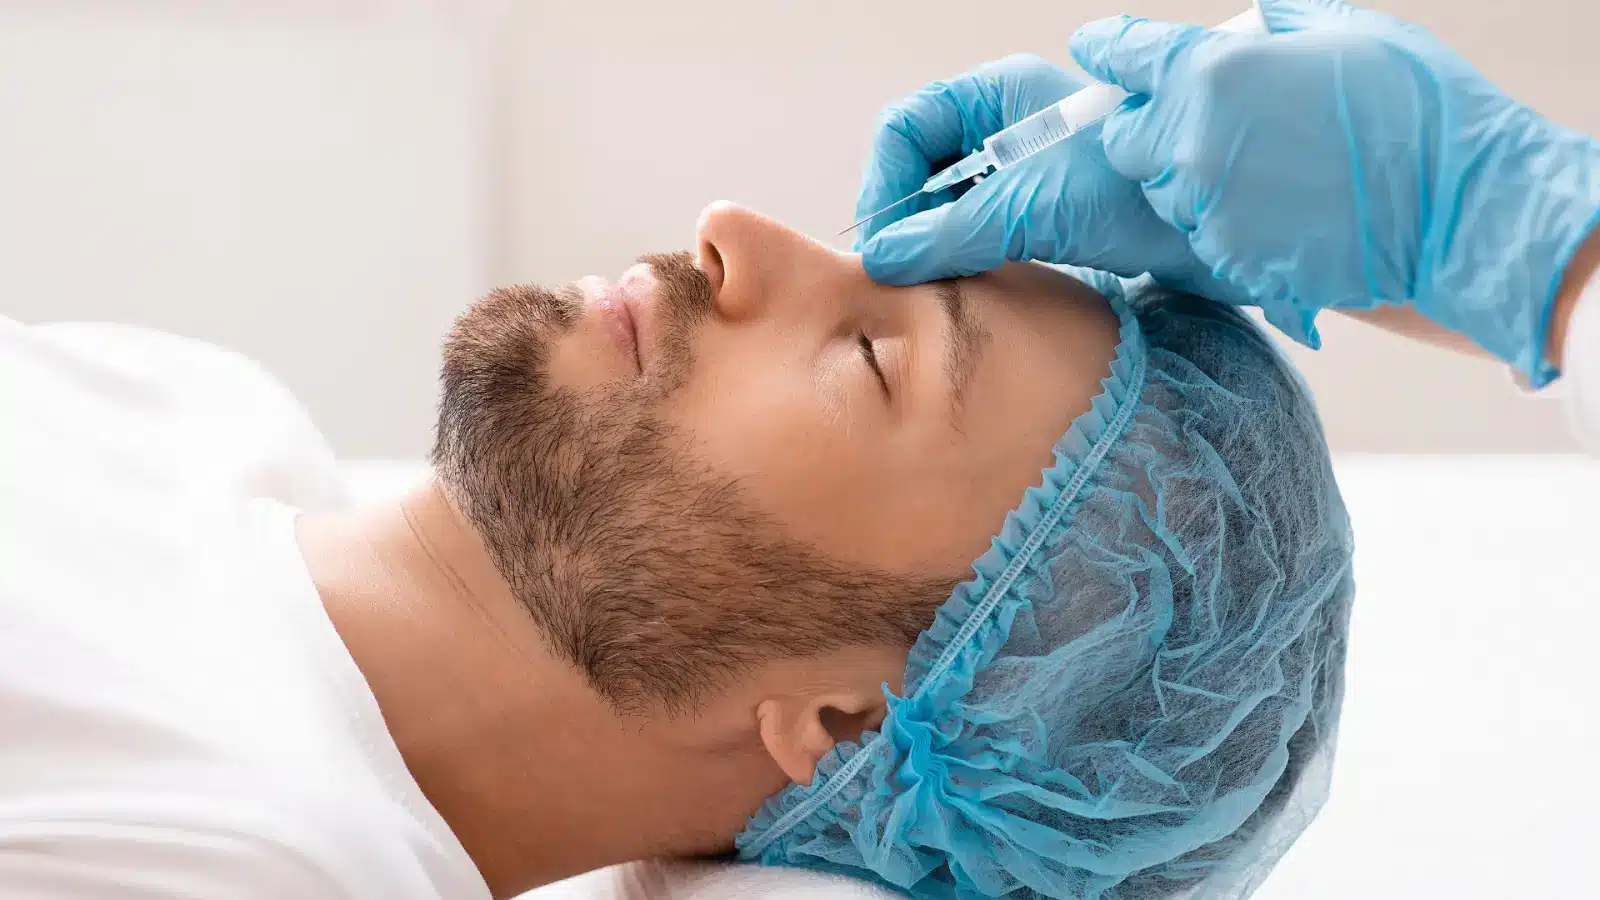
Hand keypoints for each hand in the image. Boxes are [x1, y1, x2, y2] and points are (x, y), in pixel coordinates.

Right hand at [851, 55, 1287, 338]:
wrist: (1229, 233)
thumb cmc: (1144, 193)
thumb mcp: (1035, 206)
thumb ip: (951, 233)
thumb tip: (881, 257)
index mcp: (1002, 98)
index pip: (908, 127)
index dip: (887, 181)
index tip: (882, 243)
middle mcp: (1010, 133)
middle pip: (921, 171)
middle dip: (903, 220)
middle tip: (898, 277)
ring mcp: (1028, 179)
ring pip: (948, 212)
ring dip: (933, 250)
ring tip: (932, 290)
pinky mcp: (1047, 222)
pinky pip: (981, 242)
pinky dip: (965, 267)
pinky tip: (968, 295)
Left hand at [1071, 0, 1599, 382]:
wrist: (1459, 202)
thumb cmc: (1412, 105)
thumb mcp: (1340, 30)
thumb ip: (1269, 28)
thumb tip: (1242, 28)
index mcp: (1210, 73)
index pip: (1124, 59)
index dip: (1111, 54)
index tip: (1099, 50)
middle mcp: (1192, 143)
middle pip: (1128, 140)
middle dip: (1151, 131)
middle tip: (1202, 127)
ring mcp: (1207, 209)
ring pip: (1165, 194)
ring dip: (1193, 183)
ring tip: (1264, 173)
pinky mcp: (1228, 260)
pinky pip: (1205, 238)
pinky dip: (1229, 226)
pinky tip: (1282, 212)